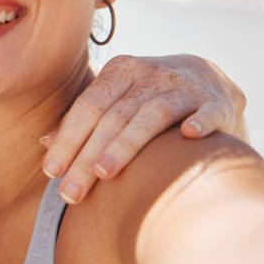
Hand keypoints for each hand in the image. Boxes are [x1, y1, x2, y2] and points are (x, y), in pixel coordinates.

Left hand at [41, 54, 246, 203]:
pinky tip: (187, 137)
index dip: (68, 139)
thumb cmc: (150, 97)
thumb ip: (85, 120)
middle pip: (113, 117)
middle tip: (70, 192)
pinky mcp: (218, 103)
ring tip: (105, 173)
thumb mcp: (118, 100)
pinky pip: (208, 113)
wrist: (212, 80)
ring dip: (127, 144)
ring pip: (151, 115)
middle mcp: (151, 74)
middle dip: (88, 156)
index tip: (51, 172)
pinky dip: (199, 123)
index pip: (88, 107)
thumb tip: (45, 144)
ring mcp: (186, 87)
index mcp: (121, 71)